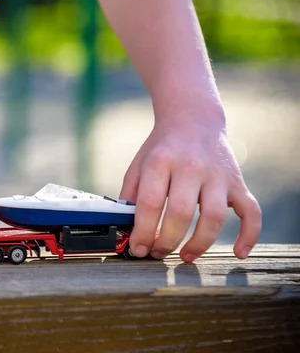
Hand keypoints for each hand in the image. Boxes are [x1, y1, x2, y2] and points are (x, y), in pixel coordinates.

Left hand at [119, 111, 261, 261]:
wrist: (193, 119)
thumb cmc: (162, 148)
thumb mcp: (138, 165)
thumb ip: (129, 195)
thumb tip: (125, 230)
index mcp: (161, 161)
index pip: (151, 203)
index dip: (143, 231)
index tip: (138, 248)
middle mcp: (191, 167)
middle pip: (180, 212)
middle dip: (167, 241)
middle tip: (157, 253)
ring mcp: (217, 175)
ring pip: (213, 216)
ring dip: (199, 243)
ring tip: (185, 256)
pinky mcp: (237, 182)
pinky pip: (251, 211)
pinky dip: (249, 235)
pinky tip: (238, 253)